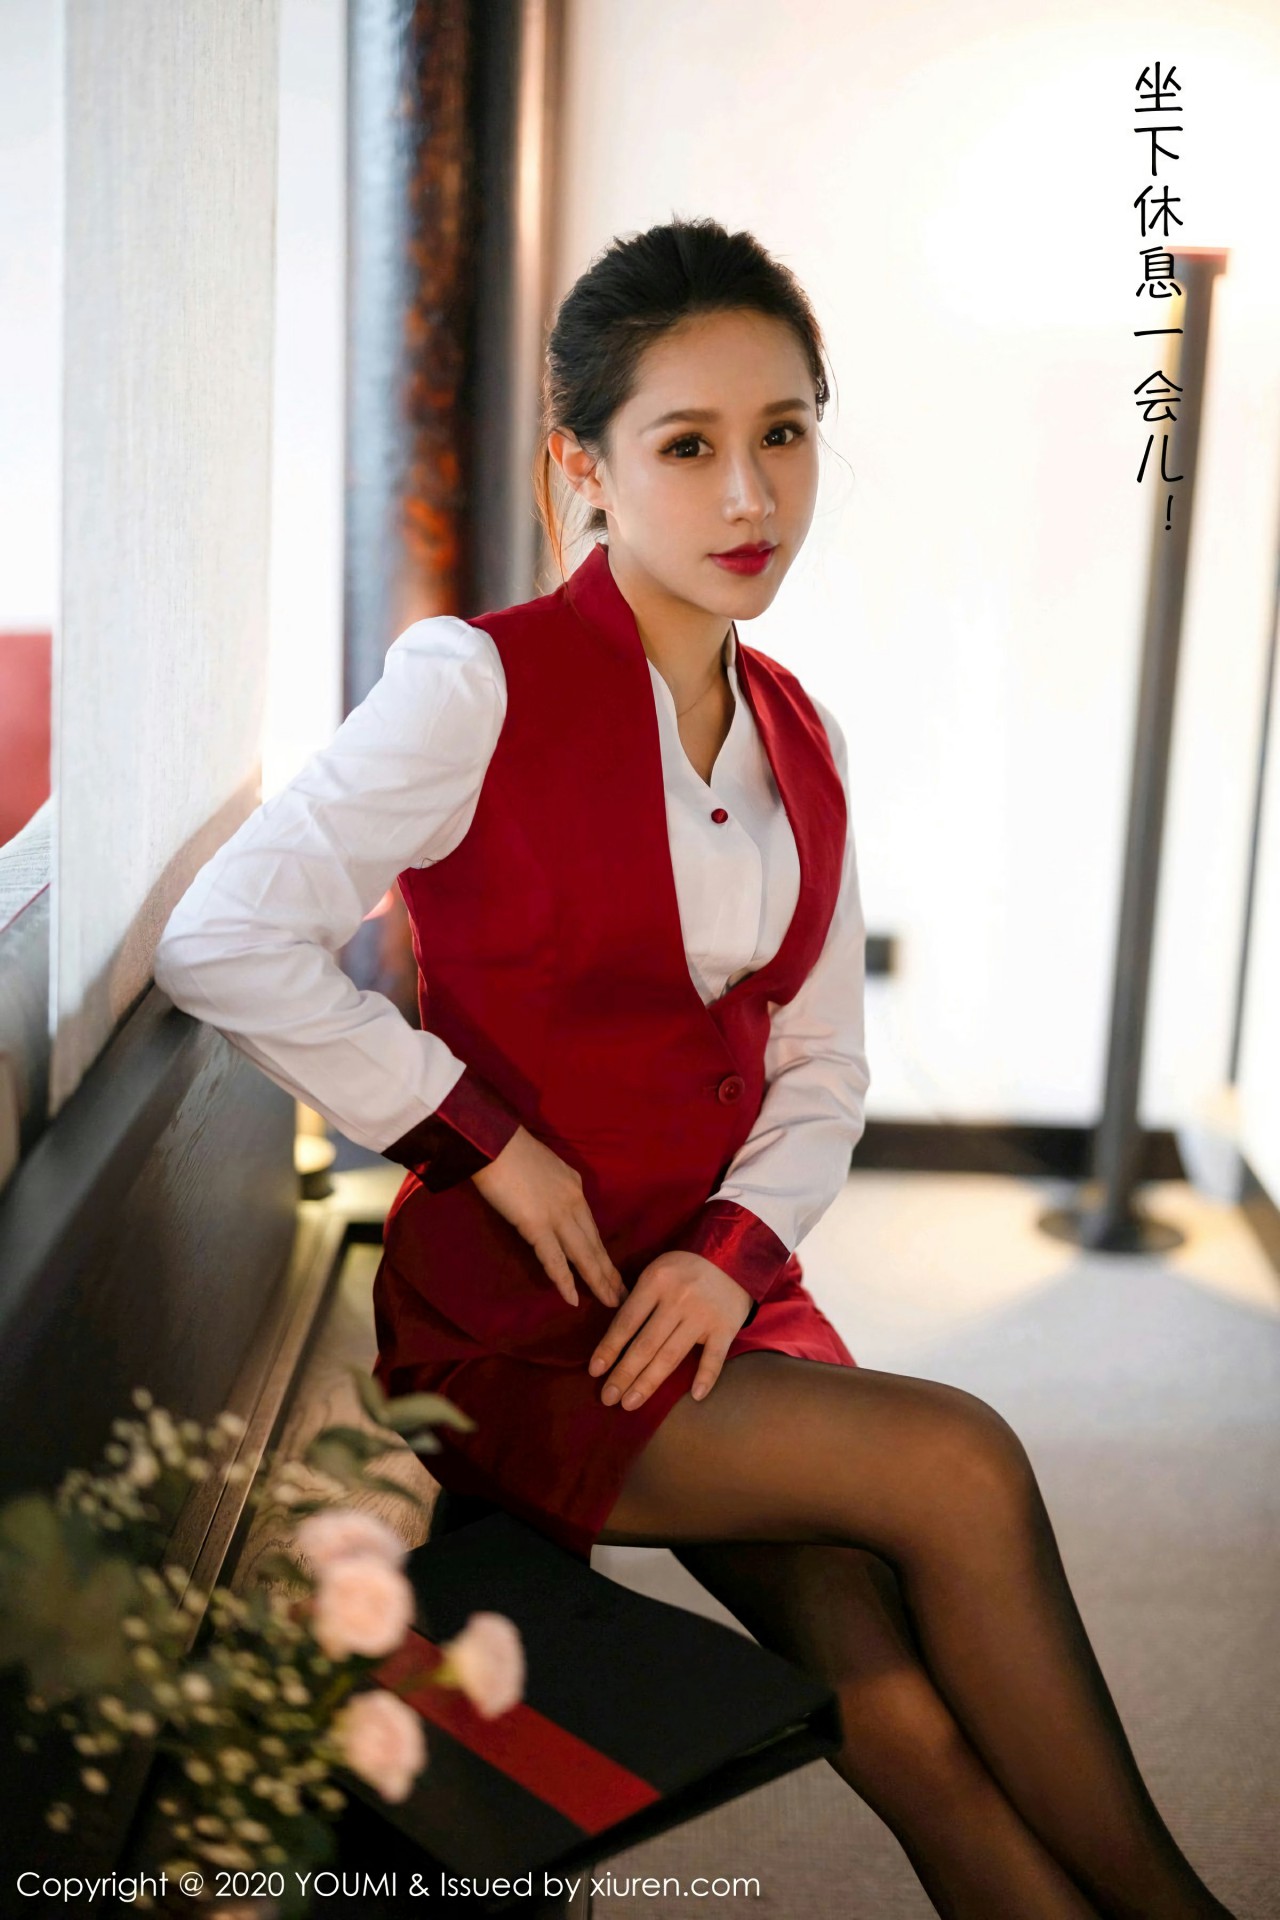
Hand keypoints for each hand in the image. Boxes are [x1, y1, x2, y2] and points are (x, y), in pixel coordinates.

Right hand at [469, 1126, 626, 1310]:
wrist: (492, 1141)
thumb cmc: (509, 1149)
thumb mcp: (544, 1167)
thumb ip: (552, 1188)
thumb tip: (551, 1205)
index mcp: (574, 1187)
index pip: (592, 1227)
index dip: (602, 1252)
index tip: (613, 1270)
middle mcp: (573, 1202)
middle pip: (595, 1245)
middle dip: (610, 1273)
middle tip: (625, 1296)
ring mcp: (557, 1215)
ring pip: (584, 1255)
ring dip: (599, 1282)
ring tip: (613, 1303)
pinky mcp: (536, 1225)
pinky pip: (553, 1259)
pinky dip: (564, 1281)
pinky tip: (574, 1299)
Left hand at [587, 1251, 751, 1409]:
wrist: (735, 1254)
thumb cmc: (688, 1266)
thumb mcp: (658, 1270)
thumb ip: (640, 1298)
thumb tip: (615, 1337)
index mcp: (656, 1282)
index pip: (627, 1321)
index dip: (609, 1348)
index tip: (594, 1371)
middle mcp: (678, 1300)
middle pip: (645, 1344)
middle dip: (624, 1373)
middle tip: (608, 1398)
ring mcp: (703, 1316)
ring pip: (671, 1355)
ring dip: (649, 1382)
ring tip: (630, 1403)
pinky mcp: (726, 1327)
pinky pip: (714, 1356)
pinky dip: (706, 1376)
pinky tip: (695, 1396)